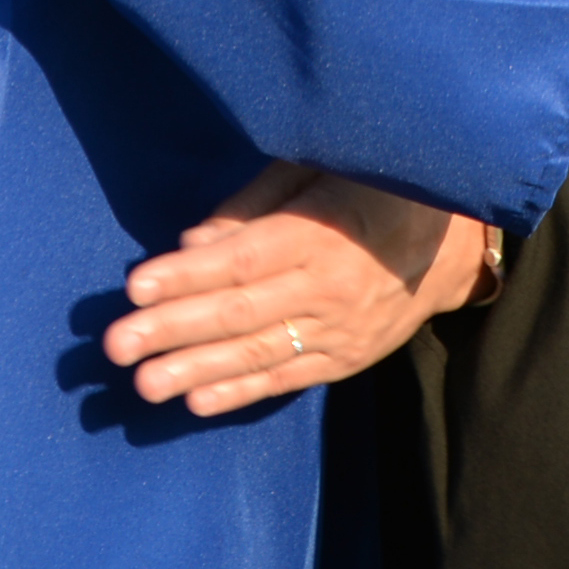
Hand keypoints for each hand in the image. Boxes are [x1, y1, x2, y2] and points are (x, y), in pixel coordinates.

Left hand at [102, 161, 490, 416]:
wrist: (451, 245)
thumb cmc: (373, 187)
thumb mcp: (321, 167)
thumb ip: (256, 202)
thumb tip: (194, 242)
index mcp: (318, 231)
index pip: (242, 260)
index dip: (187, 275)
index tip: (135, 287)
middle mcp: (327, 287)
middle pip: (240, 313)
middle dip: (173, 329)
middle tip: (117, 344)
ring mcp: (338, 329)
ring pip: (257, 353)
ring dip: (196, 370)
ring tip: (144, 384)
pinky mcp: (345, 359)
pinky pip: (287, 378)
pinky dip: (241, 392)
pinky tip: (197, 400)